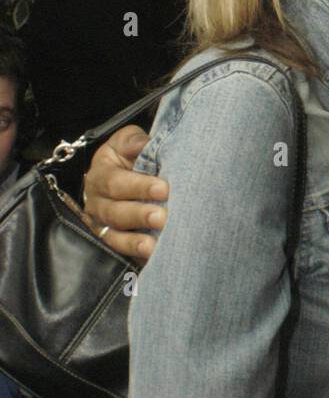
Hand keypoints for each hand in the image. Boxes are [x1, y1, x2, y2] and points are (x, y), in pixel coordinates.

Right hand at [82, 125, 166, 260]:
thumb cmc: (130, 156)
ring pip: (113, 234)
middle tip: (162, 217)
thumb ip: (133, 142)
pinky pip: (119, 250)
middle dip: (139, 215)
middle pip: (114, 211)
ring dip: (135, 240)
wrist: (125, 174)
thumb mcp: (127, 142)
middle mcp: (97, 201)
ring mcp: (101, 223)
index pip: (116, 182)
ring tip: (154, 244)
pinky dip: (133, 253)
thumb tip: (142, 145)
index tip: (163, 189)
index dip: (140, 186)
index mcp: (101, 173)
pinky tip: (151, 255)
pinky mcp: (110, 240)